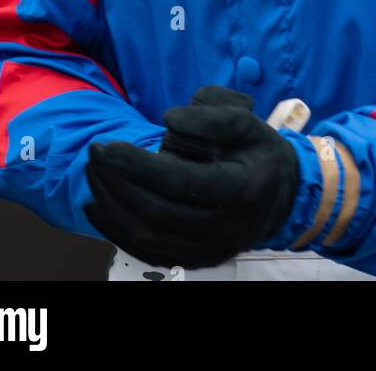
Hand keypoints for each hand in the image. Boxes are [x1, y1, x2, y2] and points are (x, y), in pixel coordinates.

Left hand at [84, 86, 300, 268]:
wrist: (282, 197)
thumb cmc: (259, 153)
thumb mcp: (248, 121)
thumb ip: (212, 116)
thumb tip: (168, 119)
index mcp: (241, 189)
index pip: (180, 181)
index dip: (138, 165)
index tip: (107, 145)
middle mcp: (225, 227)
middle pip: (157, 213)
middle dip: (117, 183)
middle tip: (95, 153)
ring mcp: (209, 250)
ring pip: (147, 237)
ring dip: (112, 206)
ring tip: (93, 173)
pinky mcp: (195, 260)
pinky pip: (147, 251)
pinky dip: (116, 230)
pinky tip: (97, 204)